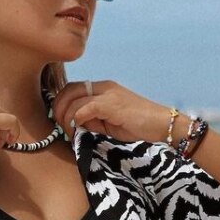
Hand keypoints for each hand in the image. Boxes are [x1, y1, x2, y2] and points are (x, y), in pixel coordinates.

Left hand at [50, 80, 168, 142]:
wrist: (161, 124)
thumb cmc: (137, 125)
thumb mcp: (108, 123)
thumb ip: (91, 121)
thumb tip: (73, 125)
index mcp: (102, 89)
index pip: (72, 90)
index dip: (61, 105)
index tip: (61, 122)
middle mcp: (103, 87)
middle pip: (68, 90)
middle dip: (58, 109)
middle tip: (61, 127)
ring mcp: (108, 93)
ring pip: (74, 100)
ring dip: (67, 118)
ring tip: (71, 133)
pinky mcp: (112, 103)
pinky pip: (85, 108)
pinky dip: (77, 119)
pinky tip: (79, 130)